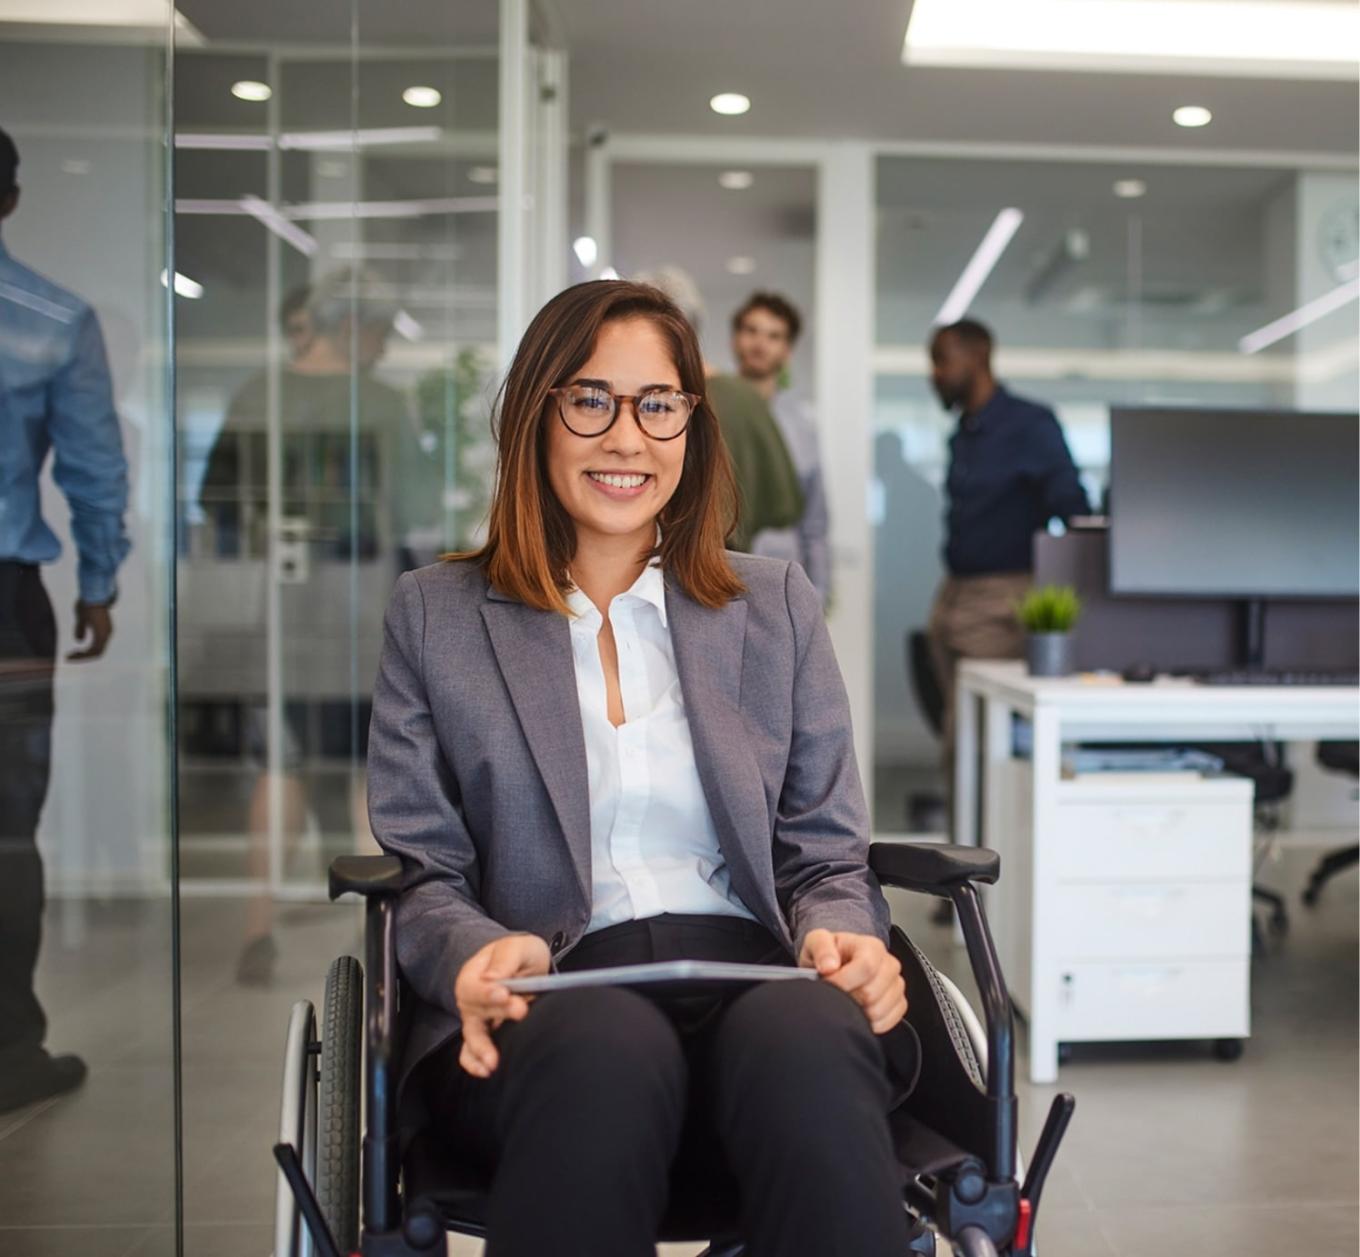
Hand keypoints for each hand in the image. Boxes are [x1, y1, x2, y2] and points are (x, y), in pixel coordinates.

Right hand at [68, 601, 112, 661]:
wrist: (93, 595)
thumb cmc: (88, 603)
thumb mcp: (82, 619)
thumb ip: (81, 629)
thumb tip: (79, 640)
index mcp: (104, 630)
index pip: (96, 647)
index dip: (85, 653)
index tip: (71, 654)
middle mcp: (107, 634)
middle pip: (97, 652)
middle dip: (83, 656)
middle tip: (69, 657)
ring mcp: (106, 634)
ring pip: (96, 653)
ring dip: (82, 656)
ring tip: (69, 657)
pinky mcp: (102, 635)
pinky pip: (95, 650)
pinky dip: (84, 654)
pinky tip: (74, 654)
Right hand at [454, 933, 550, 1077]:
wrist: (522, 967)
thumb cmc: (519, 955)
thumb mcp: (518, 946)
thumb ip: (507, 957)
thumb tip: (493, 978)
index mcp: (474, 974)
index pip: (475, 986)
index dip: (488, 992)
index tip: (503, 993)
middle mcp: (470, 999)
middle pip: (478, 1010)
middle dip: (500, 1012)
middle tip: (521, 1010)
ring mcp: (476, 1019)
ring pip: (473, 1036)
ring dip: (482, 1049)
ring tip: (493, 1062)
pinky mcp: (485, 1035)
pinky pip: (471, 1053)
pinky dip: (474, 1063)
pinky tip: (486, 1071)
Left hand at [799, 929, 906, 1034]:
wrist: (836, 966)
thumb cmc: (829, 955)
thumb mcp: (817, 941)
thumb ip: (821, 948)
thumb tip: (829, 965)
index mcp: (872, 947)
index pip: (866, 967)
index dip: (844, 981)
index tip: (828, 985)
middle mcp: (889, 965)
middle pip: (872, 992)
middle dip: (847, 998)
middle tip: (834, 994)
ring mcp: (896, 986)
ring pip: (878, 1010)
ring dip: (856, 1012)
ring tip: (845, 1000)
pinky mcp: (899, 1004)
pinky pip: (887, 1022)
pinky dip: (868, 1023)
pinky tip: (857, 1011)